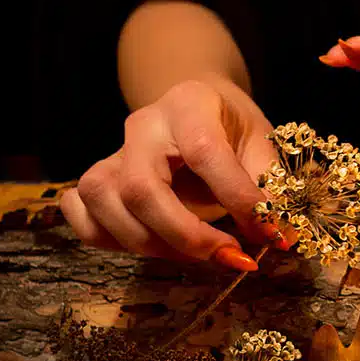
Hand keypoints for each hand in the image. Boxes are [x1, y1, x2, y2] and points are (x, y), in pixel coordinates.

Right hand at [59, 77, 287, 268]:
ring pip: (103, 202)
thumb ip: (270, 186)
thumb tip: (279, 234)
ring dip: (151, 244)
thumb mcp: (261, 144)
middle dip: (186, 236)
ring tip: (198, 253)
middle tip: (232, 257)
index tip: (270, 234)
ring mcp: (112, 151)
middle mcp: (143, 125)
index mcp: (189, 103)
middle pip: (141, 188)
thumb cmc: (232, 129)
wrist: (196, 108)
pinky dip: (109, 239)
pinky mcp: (96, 178)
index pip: (203, 152)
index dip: (237, 198)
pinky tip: (153, 244)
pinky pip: (79, 213)